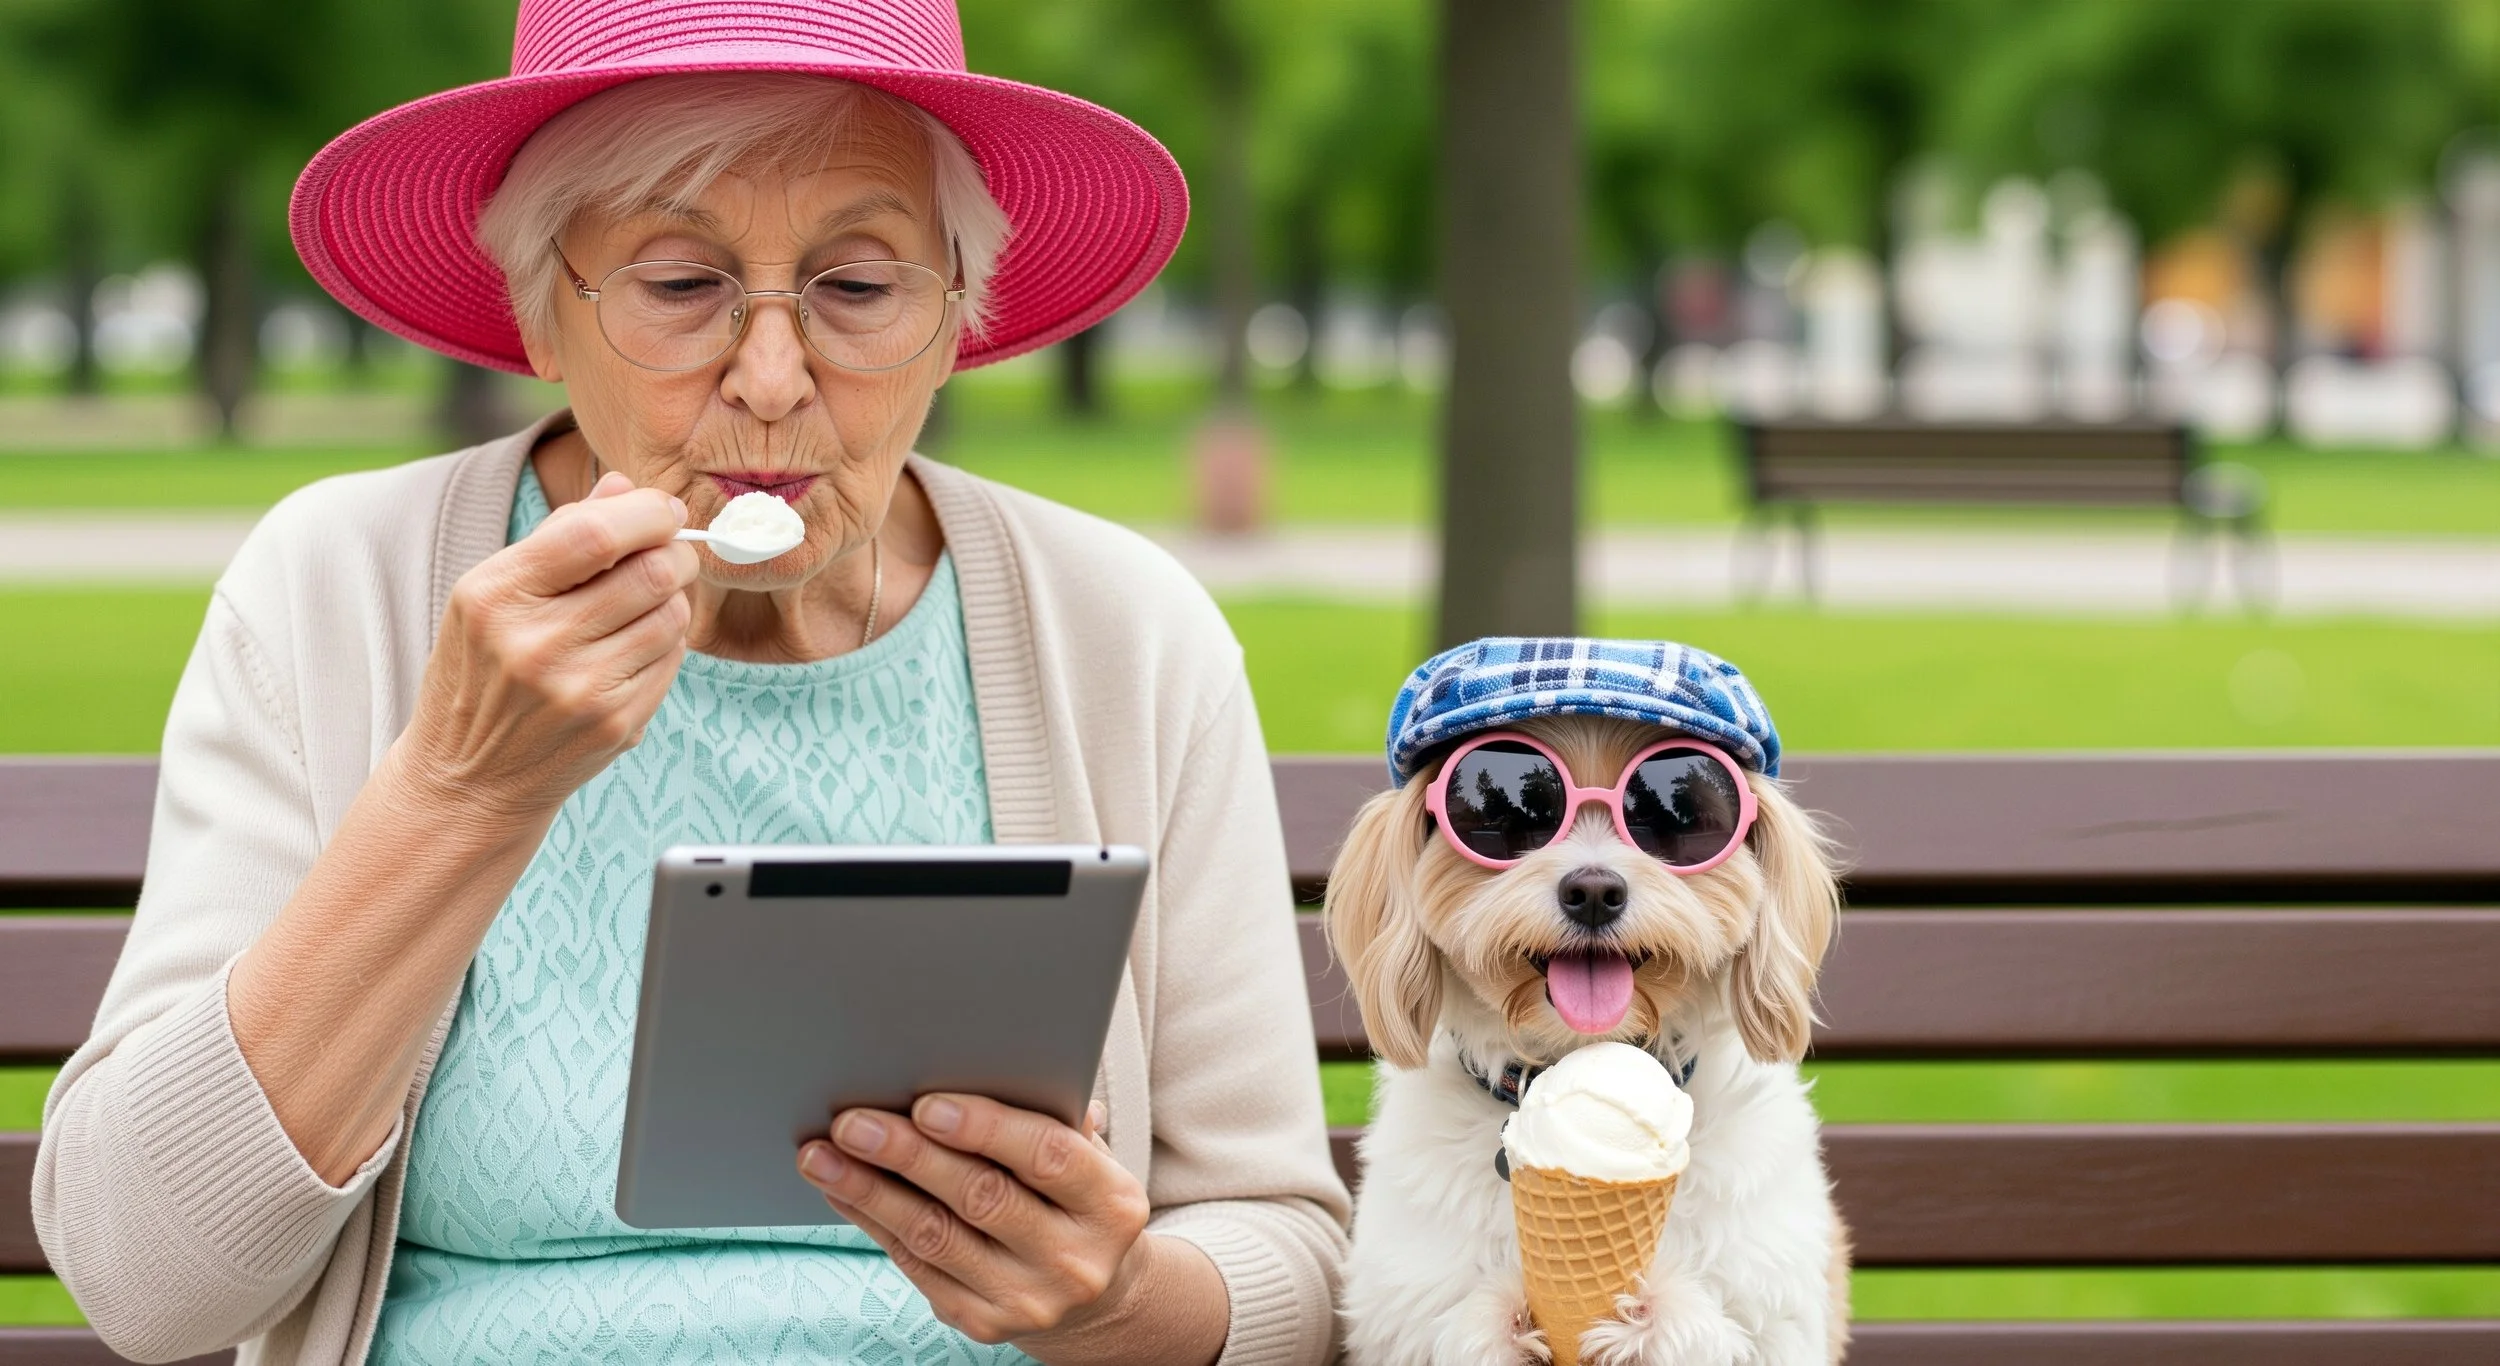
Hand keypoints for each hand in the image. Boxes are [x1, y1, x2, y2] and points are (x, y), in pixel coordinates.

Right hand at [398, 470, 695, 819]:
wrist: (468, 777)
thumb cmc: (483, 670)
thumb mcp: (491, 595)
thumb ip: (559, 534)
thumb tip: (623, 484)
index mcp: (495, 595)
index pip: (596, 533)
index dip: (647, 512)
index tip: (663, 509)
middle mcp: (536, 643)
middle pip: (651, 573)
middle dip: (676, 552)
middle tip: (672, 553)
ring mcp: (579, 690)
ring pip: (672, 615)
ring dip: (673, 599)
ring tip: (644, 605)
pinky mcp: (616, 724)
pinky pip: (672, 660)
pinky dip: (666, 643)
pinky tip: (633, 649)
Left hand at [797, 1095, 1156, 1350]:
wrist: (1094, 1295)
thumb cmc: (1075, 1198)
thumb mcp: (1087, 1156)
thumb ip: (1050, 1116)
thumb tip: (983, 1061)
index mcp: (1111, 1204)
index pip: (1049, 1156)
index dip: (986, 1128)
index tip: (926, 1103)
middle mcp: (1074, 1260)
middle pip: (981, 1198)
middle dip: (909, 1155)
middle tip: (853, 1122)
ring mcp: (1027, 1299)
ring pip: (935, 1236)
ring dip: (870, 1190)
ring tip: (822, 1154)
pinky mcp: (982, 1323)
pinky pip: (915, 1265)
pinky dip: (873, 1221)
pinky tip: (842, 1189)